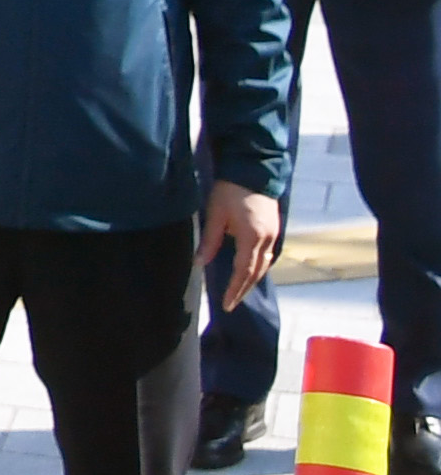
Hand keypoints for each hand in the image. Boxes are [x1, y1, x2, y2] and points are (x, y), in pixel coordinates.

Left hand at [204, 180, 283, 304]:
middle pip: (256, 272)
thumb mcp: (215, 215)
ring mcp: (274, 235)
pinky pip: (267, 255)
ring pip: (264, 265)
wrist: (253, 170)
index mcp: (253, 238)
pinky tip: (250, 270)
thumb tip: (200, 262)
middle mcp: (267, 240)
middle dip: (244, 289)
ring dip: (252, 279)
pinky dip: (258, 266)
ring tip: (239, 291)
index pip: (243, 272)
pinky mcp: (274, 228)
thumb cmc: (230, 191)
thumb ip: (210, 240)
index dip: (235, 289)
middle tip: (232, 303)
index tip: (226, 304)